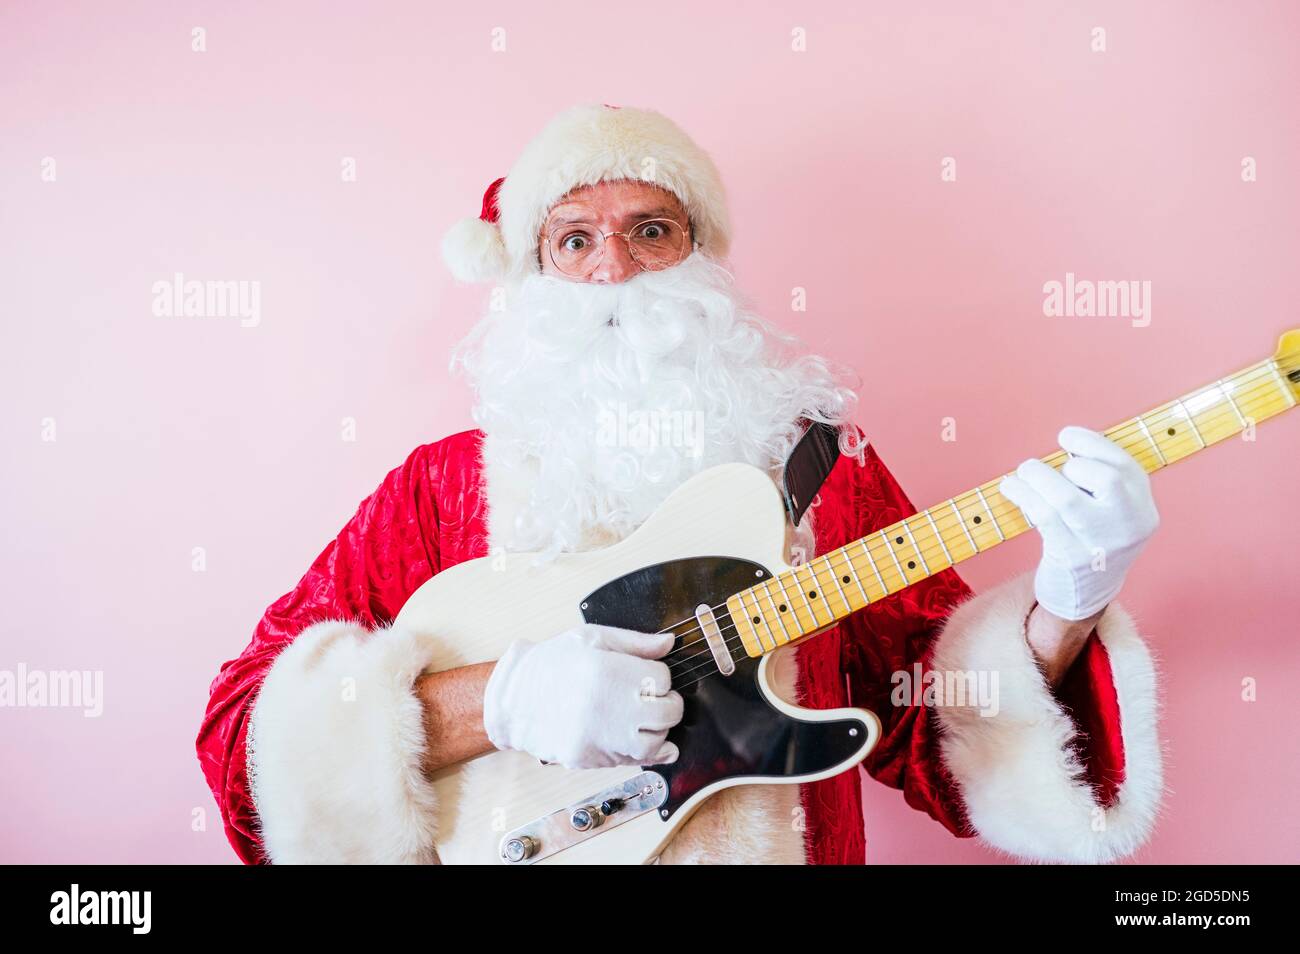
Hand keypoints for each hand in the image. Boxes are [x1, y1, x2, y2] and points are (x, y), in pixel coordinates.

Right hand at [482, 623, 683, 768]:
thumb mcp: (590, 638)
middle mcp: (605, 707)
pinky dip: (645, 753)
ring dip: (658, 731)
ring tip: (643, 719)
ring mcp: (598, 738)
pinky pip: (631, 762)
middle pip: (666, 713)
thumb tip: (668, 644)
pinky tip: (641, 741)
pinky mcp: (590, 759)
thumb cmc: (549, 665)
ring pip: (654, 744)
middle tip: (654, 698)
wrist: (512, 699)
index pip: (662, 679)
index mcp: (608, 672)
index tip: (647, 675)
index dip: (659, 675)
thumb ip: (634, 641)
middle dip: (667, 704)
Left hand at [999, 426, 1158, 620]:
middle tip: (1049, 468)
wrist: (1085, 595)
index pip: (1126, 467)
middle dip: (1072, 464)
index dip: (1094, 444)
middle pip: (1106, 479)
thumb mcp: (1111, 511)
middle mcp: (1129, 526)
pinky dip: (1023, 495)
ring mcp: (1100, 545)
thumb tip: (1066, 444)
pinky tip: (1010, 487)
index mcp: (1142, 508)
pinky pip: (1043, 516)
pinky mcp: (1070, 558)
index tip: (1066, 436)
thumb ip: (1099, 481)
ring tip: (1023, 472)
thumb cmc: (1091, 538)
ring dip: (1038, 477)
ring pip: (1066, 498)